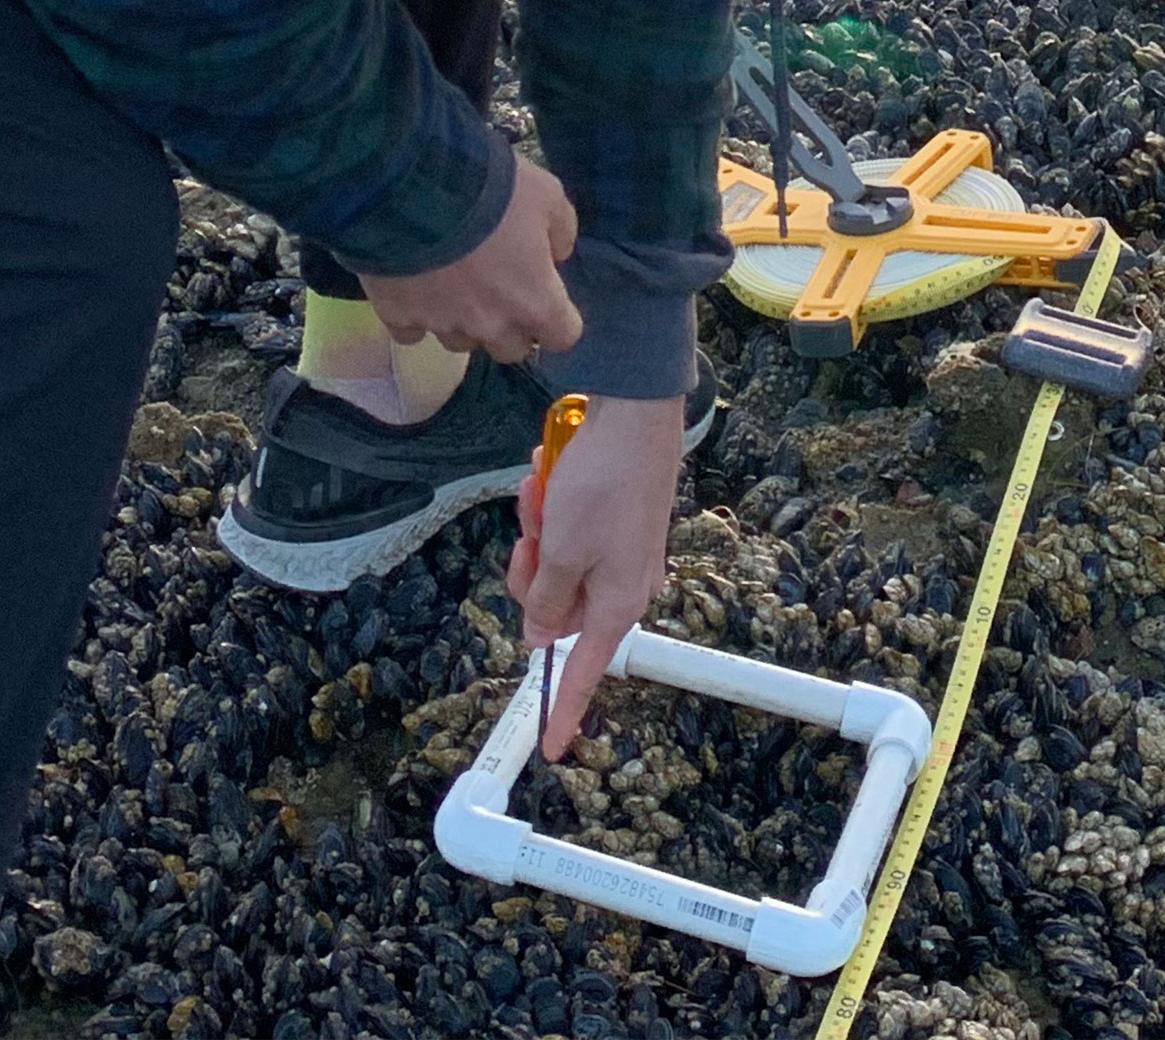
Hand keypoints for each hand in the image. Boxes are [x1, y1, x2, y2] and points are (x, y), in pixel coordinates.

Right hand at [362, 153, 577, 362]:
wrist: (416, 187)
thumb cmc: (494, 190)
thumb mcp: (547, 193)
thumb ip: (561, 229)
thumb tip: (556, 253)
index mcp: (534, 300)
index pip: (563, 336)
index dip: (558, 318)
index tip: (547, 294)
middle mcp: (491, 324)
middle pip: (511, 349)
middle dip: (510, 325)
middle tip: (501, 289)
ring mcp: (442, 324)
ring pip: (460, 341)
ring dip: (463, 319)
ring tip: (452, 282)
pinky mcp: (398, 317)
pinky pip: (411, 331)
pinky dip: (415, 315)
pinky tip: (413, 286)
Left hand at [508, 391, 684, 758]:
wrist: (635, 416)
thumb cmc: (602, 486)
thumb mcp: (561, 551)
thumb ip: (546, 601)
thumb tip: (542, 637)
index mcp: (617, 603)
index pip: (585, 671)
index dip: (564, 710)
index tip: (551, 748)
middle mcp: (623, 584)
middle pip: (558, 609)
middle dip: (532, 572)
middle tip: (529, 536)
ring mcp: (619, 552)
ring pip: (557, 566)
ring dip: (538, 532)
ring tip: (540, 494)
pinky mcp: (613, 521)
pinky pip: (568, 532)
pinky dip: (551, 510)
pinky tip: (547, 479)